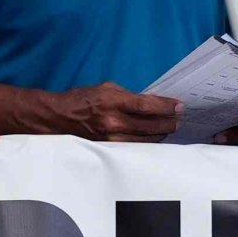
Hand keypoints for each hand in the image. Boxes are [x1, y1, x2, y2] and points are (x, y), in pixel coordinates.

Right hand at [55, 84, 183, 143]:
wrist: (58, 118)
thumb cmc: (81, 100)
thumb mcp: (105, 88)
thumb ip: (128, 95)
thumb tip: (150, 102)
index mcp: (112, 101)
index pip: (147, 105)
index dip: (166, 106)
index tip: (179, 106)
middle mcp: (113, 121)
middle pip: (150, 125)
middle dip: (168, 122)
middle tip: (179, 118)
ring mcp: (111, 138)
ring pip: (145, 139)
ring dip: (160, 133)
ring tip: (169, 127)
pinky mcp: (109, 148)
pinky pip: (135, 147)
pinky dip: (146, 142)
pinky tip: (153, 137)